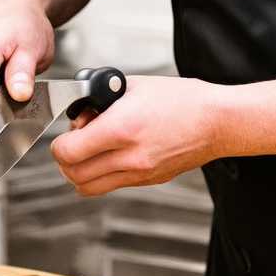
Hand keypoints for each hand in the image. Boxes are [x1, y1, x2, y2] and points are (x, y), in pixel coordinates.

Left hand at [49, 75, 227, 197]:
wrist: (217, 121)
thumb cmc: (181, 100)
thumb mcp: (132, 86)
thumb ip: (100, 101)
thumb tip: (81, 115)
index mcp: (122, 129)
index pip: (68, 152)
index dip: (59, 144)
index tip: (64, 136)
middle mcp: (130, 157)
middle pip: (74, 176)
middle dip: (66, 162)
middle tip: (73, 146)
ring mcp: (141, 173)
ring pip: (90, 188)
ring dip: (81, 174)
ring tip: (89, 156)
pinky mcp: (150, 180)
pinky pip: (113, 186)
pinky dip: (104, 177)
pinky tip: (113, 157)